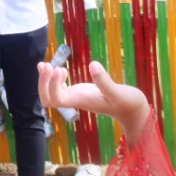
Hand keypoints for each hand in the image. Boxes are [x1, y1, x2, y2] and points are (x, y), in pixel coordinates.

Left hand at [37, 61, 151, 145]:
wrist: (133, 111)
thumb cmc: (128, 103)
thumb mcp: (119, 92)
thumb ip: (105, 81)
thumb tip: (93, 65)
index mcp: (81, 101)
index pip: (57, 99)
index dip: (52, 86)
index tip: (59, 69)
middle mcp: (75, 99)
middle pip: (48, 99)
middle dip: (43, 83)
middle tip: (48, 65)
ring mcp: (76, 96)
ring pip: (51, 94)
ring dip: (45, 80)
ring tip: (47, 64)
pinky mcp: (79, 91)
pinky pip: (59, 88)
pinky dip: (52, 78)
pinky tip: (54, 67)